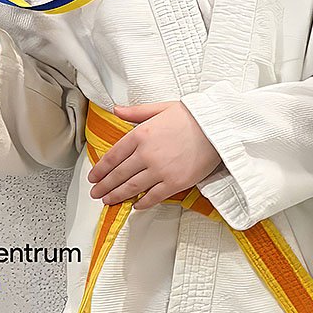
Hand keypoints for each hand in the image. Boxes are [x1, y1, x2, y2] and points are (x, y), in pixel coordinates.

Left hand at [87, 102, 221, 209]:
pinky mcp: (174, 183)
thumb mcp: (161, 107)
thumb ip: (136, 112)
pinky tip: (136, 205)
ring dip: (116, 196)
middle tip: (96, 193)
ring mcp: (159, 171)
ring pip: (131, 188)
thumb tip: (117, 110)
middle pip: (118, 175)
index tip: (94, 177)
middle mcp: (146, 154)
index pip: (112, 156)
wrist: (218, 126)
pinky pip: (152, 197)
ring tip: (108, 201)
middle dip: (104, 186)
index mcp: (140, 134)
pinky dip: (142, 203)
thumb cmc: (193, 115)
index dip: (100, 169)